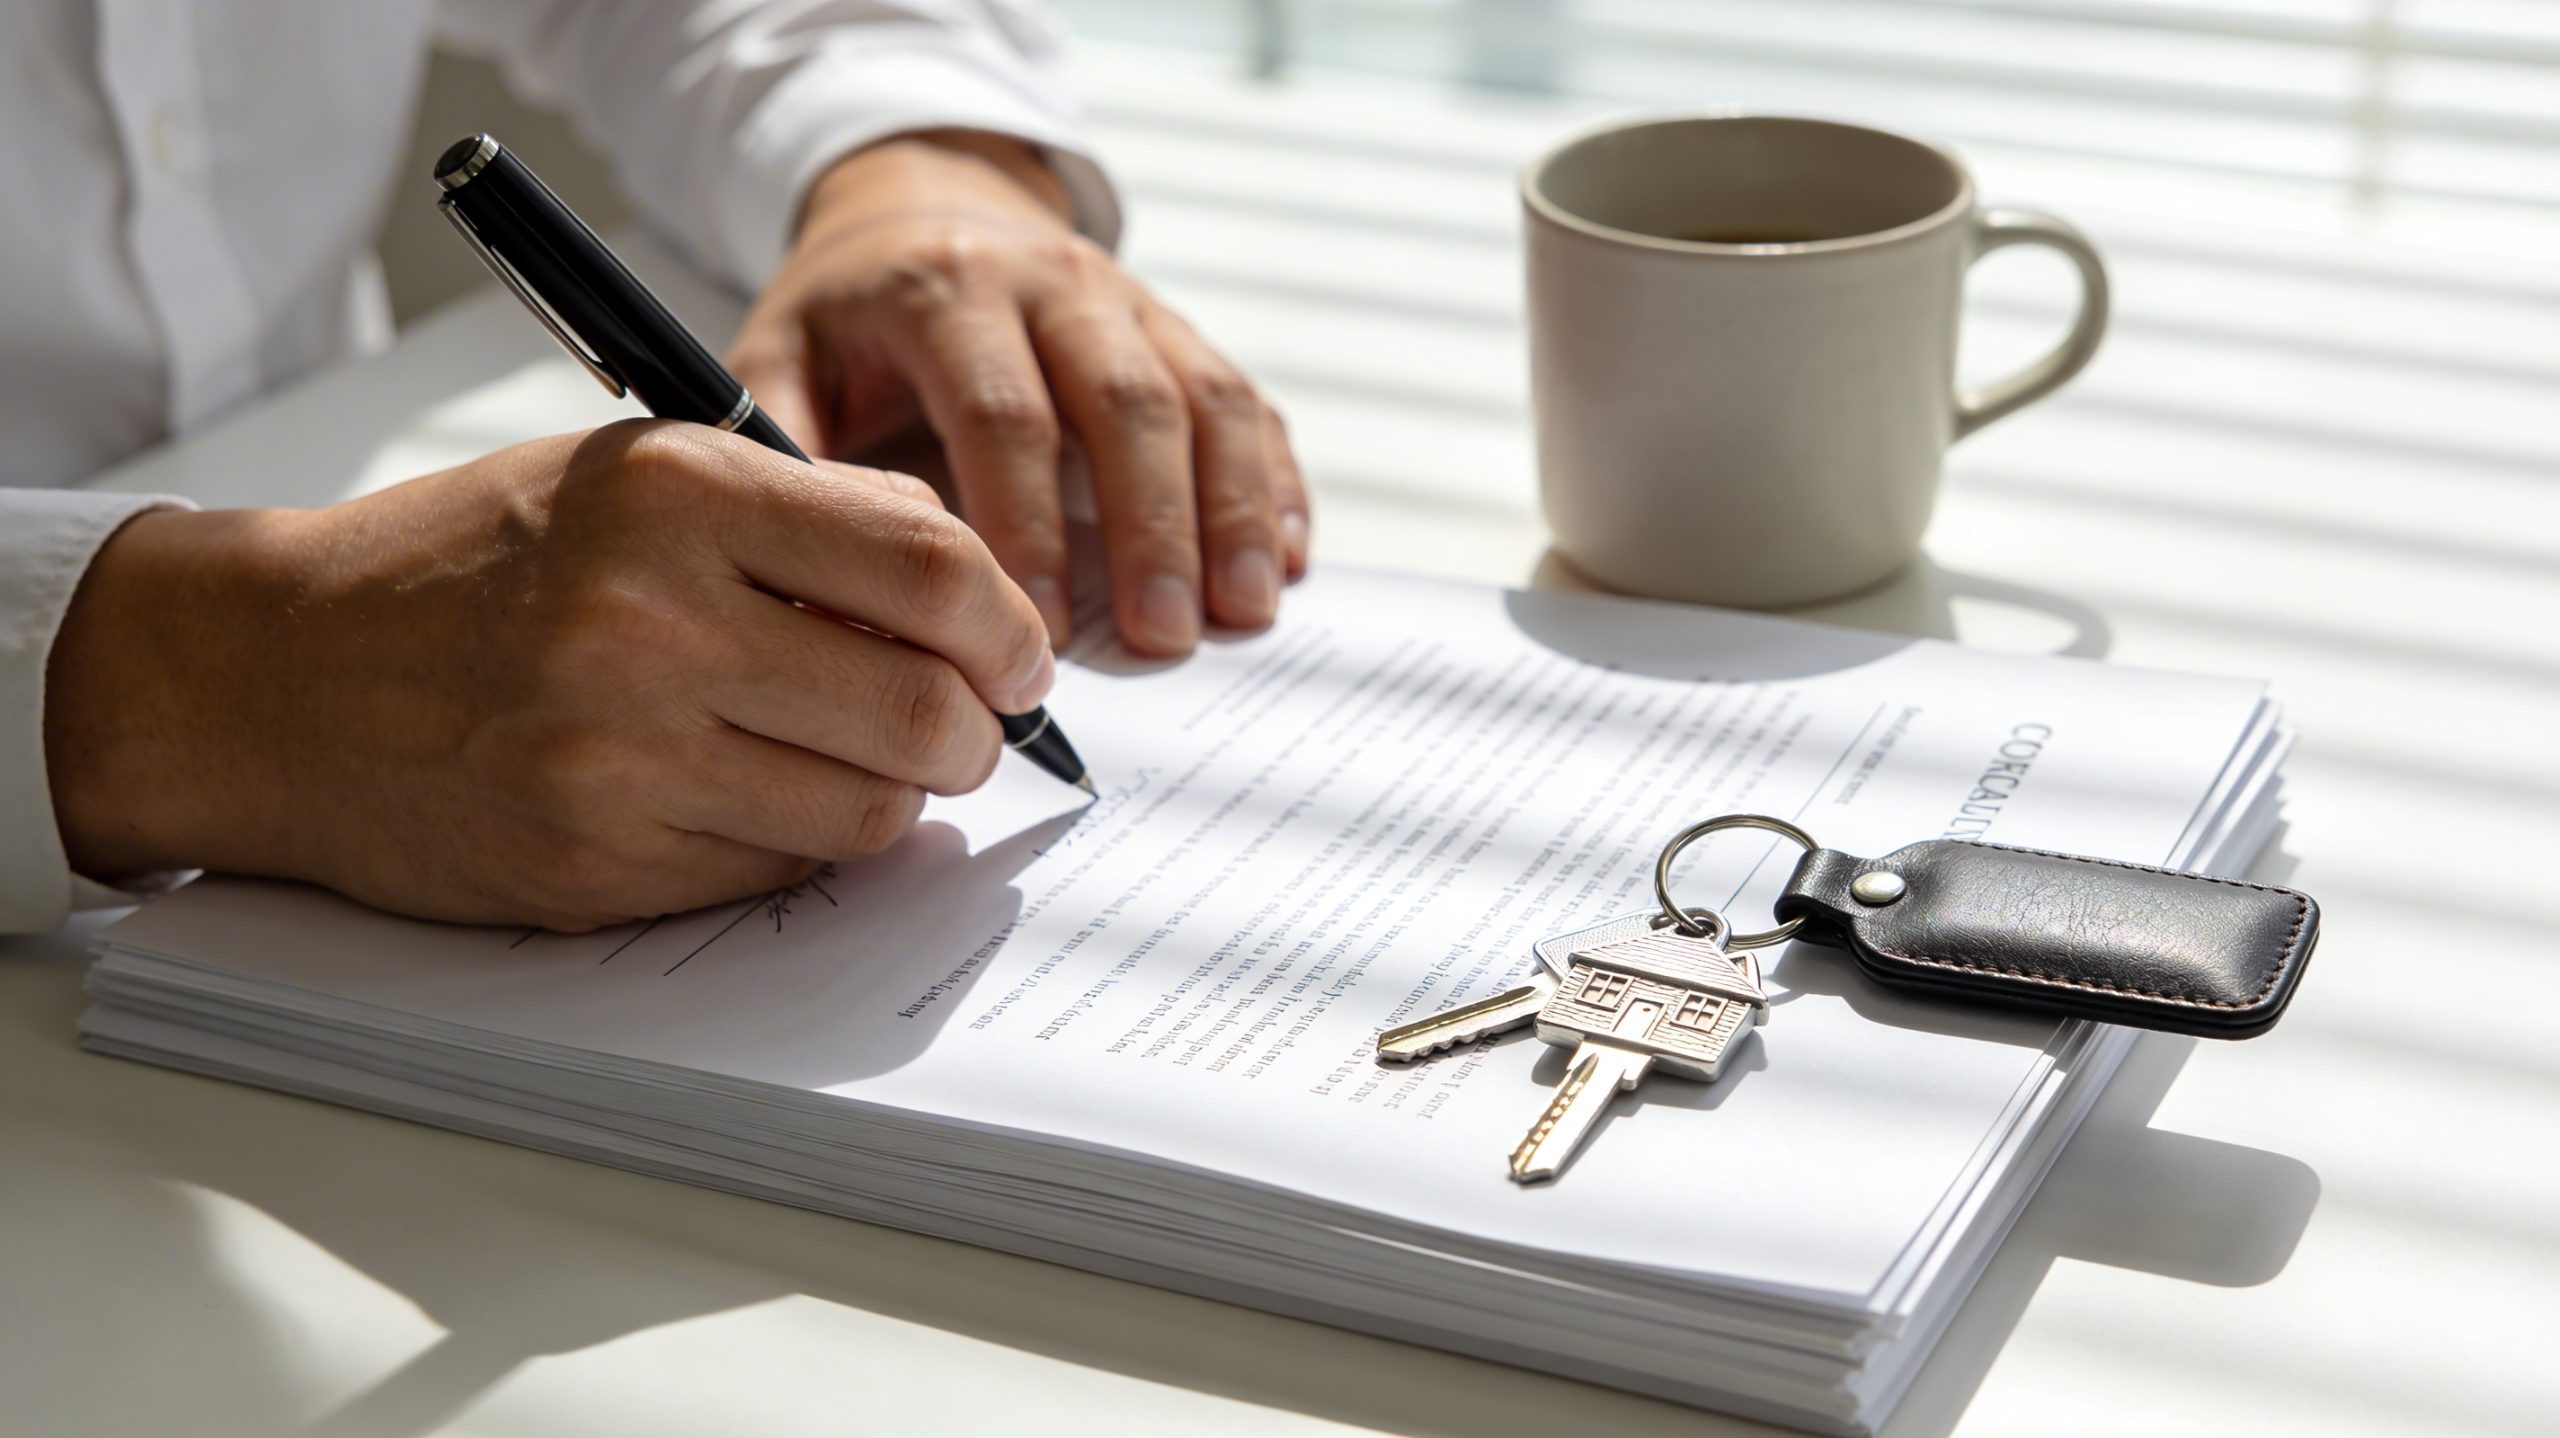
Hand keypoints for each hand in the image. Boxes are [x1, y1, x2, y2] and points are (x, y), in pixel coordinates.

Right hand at [43, 422, 1052, 929]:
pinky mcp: (596, 865)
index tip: (1019, 652)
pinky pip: (780, 872)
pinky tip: (751, 795)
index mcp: (676, 495)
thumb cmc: (472, 562)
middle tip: (966, 723)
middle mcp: (649, 623)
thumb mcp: (635, 471)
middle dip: (977, 730)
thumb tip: (975, 593)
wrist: (276, 672)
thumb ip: (808, 512)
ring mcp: (620, 758)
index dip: (1010, 626)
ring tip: (856, 758)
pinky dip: (800, 841)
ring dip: (897, 795)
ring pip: (870, 811)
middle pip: (925, 712)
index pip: (933, 572)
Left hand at [727, 132, 1309, 655]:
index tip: (1035, 629)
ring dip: (1232, 511)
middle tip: (1162, 637)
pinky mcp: (1180, 332)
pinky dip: (1274, 482)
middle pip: (1126, 404)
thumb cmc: (848, 317)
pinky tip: (1286, 560)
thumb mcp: (779, 358)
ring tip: (1243, 613)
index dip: (1028, 525)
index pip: (1004, 413)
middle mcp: (1054, 283)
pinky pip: (1246, 400)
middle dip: (1151, 528)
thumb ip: (786, 453)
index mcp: (947, 290)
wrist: (921, 207)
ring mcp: (1132, 303)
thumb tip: (812, 577)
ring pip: (1205, 399)